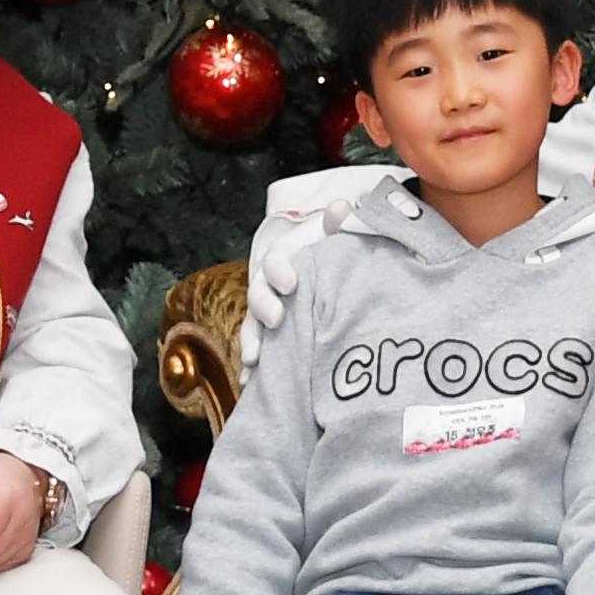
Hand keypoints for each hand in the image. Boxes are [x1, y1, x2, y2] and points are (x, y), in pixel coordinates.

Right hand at [238, 166, 395, 363]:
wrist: (323, 264)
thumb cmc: (329, 248)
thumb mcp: (335, 232)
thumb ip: (339, 221)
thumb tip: (342, 207)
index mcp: (282, 257)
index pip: (274, 261)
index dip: (279, 271)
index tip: (291, 282)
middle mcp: (269, 284)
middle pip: (258, 294)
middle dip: (264, 307)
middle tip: (277, 319)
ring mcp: (267, 310)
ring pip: (253, 325)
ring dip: (253, 342)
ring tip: (255, 361)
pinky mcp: (272, 334)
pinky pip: (260, 350)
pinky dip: (255, 369)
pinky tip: (252, 386)